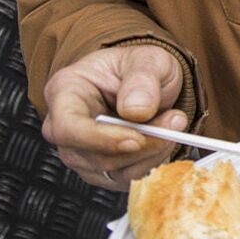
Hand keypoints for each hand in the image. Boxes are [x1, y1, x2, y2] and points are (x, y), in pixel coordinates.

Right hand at [41, 43, 186, 190]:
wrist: (145, 83)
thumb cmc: (137, 68)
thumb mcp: (147, 59)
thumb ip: (142, 79)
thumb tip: (136, 110)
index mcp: (65, 91)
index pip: (67, 128)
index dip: (100, 139)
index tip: (136, 138)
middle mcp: (65, 126)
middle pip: (93, 155)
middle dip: (140, 145)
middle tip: (174, 122)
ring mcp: (81, 151)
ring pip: (113, 171)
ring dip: (151, 153)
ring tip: (173, 123)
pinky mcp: (100, 169)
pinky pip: (126, 179)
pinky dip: (152, 162)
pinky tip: (164, 139)